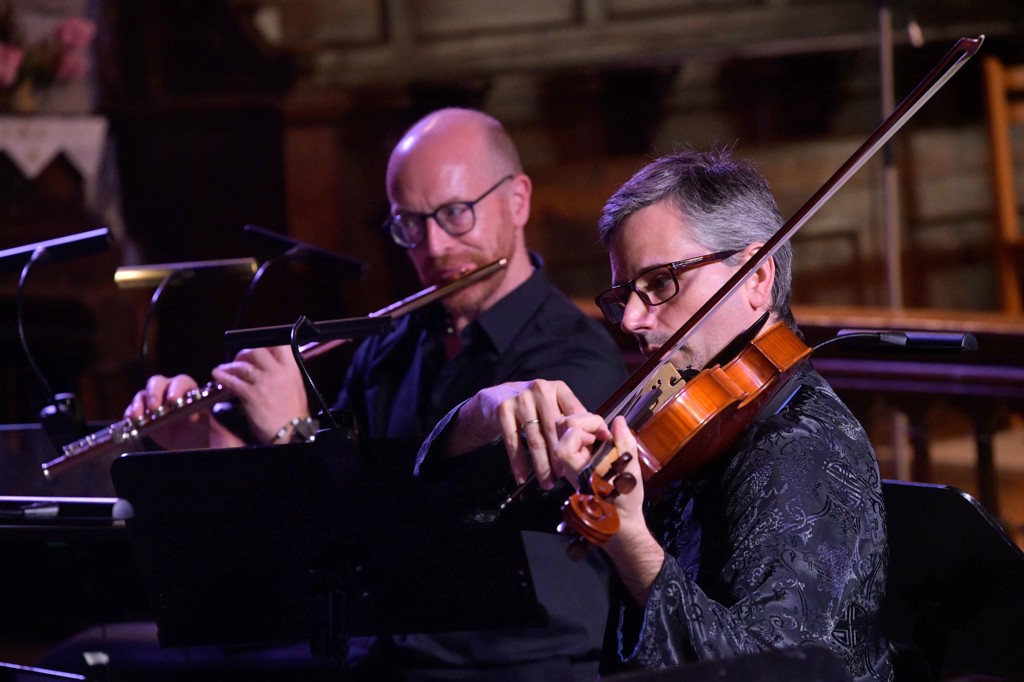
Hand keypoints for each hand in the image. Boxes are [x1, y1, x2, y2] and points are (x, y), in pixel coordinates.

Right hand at [125, 374, 240, 449]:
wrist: (186, 441)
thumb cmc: (196, 427)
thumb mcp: (200, 423)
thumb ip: (198, 416)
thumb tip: (193, 415)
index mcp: (185, 388)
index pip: (180, 382)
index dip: (176, 389)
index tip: (173, 400)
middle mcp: (167, 389)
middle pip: (156, 382)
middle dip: (154, 394)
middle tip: (154, 408)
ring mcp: (152, 399)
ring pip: (142, 395)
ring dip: (138, 405)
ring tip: (138, 417)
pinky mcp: (141, 411)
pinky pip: (132, 409)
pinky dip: (130, 413)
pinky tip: (130, 420)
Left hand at [211, 345, 308, 444]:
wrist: (293, 432)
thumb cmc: (295, 415)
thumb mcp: (296, 388)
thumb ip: (285, 376)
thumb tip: (274, 370)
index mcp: (291, 370)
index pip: (279, 345)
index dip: (266, 344)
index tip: (259, 348)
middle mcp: (277, 372)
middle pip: (257, 351)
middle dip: (245, 353)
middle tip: (240, 360)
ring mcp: (264, 382)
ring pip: (242, 365)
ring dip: (231, 366)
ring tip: (225, 369)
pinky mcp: (251, 395)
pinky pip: (232, 381)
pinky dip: (222, 377)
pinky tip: (217, 375)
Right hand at [445, 379, 587, 487]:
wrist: (497, 397)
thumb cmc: (534, 406)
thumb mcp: (555, 403)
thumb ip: (574, 418)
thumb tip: (603, 437)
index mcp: (558, 389)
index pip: (575, 414)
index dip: (584, 436)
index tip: (589, 458)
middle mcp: (540, 390)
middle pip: (554, 430)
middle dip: (561, 457)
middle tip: (566, 478)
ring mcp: (521, 399)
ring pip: (535, 439)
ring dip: (542, 465)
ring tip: (548, 483)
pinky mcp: (504, 410)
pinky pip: (513, 442)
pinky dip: (518, 463)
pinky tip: (522, 477)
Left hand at [555, 414, 661, 604]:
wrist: (618, 523)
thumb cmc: (624, 500)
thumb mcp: (630, 471)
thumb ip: (624, 443)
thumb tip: (619, 420)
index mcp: (578, 466)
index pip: (569, 434)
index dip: (588, 426)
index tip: (606, 434)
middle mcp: (567, 464)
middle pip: (561, 426)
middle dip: (584, 420)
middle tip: (603, 432)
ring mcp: (568, 463)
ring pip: (563, 431)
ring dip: (583, 426)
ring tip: (600, 435)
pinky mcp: (572, 463)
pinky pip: (569, 439)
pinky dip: (583, 433)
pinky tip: (598, 441)